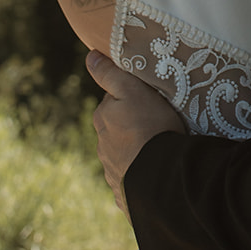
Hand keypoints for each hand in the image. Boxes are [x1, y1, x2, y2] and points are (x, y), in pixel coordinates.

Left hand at [87, 50, 185, 213]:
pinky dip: (140, 173)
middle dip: (131, 126)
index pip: (113, 103)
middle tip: (156, 124)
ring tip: (158, 149)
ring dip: (135, 150)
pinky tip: (155, 171)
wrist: (161, 175)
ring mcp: (112, 171)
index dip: (132, 99)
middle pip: (116, 129)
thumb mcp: (133, 90)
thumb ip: (110, 74)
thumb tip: (90, 56)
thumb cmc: (150, 126)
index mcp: (102, 119)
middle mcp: (101, 146)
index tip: (149, 102)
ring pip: (123, 154)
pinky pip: (132, 178)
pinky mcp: (124, 193)